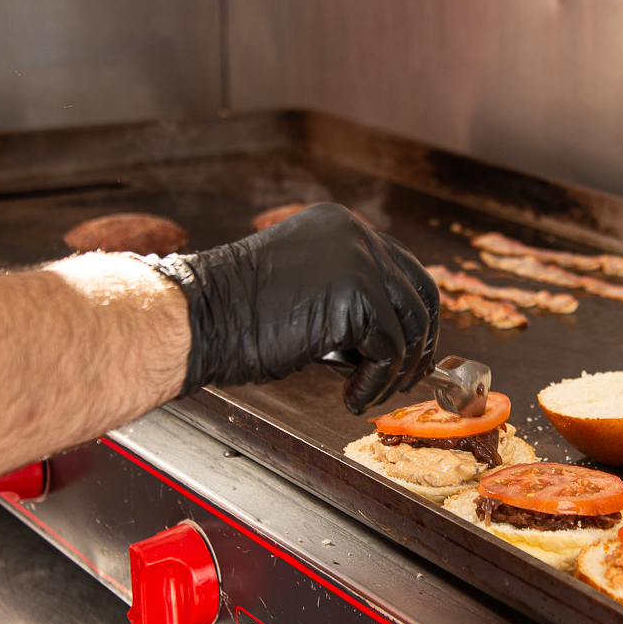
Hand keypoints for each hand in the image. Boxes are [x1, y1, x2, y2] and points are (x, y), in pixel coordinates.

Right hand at [146, 203, 438, 413]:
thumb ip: (346, 300)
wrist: (202, 317)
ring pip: (410, 326)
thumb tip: (388, 341)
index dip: (410, 317)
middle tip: (403, 380)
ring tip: (366, 393)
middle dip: (418, 344)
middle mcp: (355, 234)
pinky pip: (389, 350)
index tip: (405, 353)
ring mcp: (359, 260)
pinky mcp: (357, 296)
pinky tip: (350, 396)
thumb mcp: (303, 291)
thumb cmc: (237, 315)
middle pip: (420, 293)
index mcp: (340, 227)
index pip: (402, 270)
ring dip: (394, 371)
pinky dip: (375, 382)